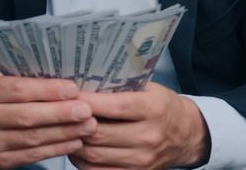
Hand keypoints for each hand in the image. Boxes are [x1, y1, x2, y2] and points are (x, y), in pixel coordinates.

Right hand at [0, 71, 96, 168]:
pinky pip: (33, 155)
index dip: (47, 90)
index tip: (73, 89)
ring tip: (88, 125)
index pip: (18, 90)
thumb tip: (66, 76)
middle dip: (61, 114)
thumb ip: (25, 77)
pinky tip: (76, 140)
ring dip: (65, 133)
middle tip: (87, 110)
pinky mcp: (0, 161)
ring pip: (33, 139)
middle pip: (27, 117)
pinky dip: (57, 148)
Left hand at [70, 82, 208, 169]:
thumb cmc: (162, 106)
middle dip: (75, 123)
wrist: (186, 135)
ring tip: (66, 130)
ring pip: (95, 154)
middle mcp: (149, 135)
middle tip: (60, 113)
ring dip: (75, 142)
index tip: (68, 95)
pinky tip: (77, 148)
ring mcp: (143, 159)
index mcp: (153, 109)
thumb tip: (84, 83)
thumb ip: (122, 86)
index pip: (114, 107)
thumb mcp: (150, 89)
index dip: (87, 102)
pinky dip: (82, 162)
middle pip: (100, 133)